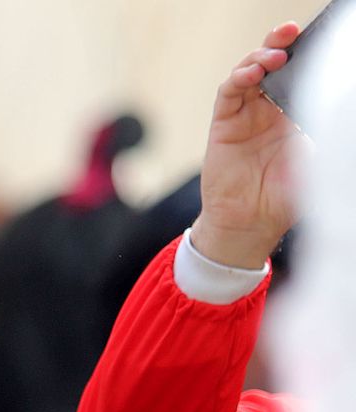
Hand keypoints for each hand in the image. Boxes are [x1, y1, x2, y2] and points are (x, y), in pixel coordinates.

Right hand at [191, 22, 305, 268]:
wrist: (250, 225)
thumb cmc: (284, 199)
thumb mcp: (318, 161)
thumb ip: (329, 135)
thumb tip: (344, 114)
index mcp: (294, 116)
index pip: (301, 76)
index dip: (308, 56)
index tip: (322, 40)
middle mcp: (269, 111)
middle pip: (274, 67)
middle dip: (282, 44)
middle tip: (292, 30)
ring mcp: (244, 116)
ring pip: (249, 73)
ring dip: (260, 57)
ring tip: (275, 55)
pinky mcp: (223, 125)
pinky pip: (229, 93)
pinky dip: (238, 78)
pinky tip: (251, 73)